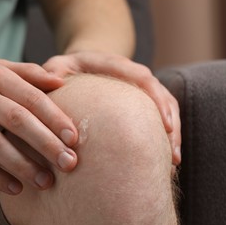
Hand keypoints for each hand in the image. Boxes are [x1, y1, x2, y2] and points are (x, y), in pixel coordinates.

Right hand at [0, 58, 77, 194]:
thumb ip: (27, 73)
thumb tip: (61, 81)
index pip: (31, 97)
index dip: (55, 117)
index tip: (74, 138)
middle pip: (17, 120)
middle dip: (46, 143)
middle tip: (69, 163)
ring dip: (22, 165)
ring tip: (46, 181)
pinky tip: (15, 189)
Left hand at [42, 52, 180, 164]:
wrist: (85, 63)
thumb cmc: (70, 69)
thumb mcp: (59, 66)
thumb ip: (54, 71)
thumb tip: (52, 81)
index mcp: (117, 65)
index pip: (143, 78)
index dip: (156, 100)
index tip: (164, 124)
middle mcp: (135, 75)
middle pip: (162, 95)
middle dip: (170, 123)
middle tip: (172, 152)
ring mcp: (143, 89)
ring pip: (167, 108)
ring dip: (172, 133)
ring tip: (173, 161)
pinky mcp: (145, 102)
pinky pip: (162, 116)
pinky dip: (166, 136)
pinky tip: (165, 159)